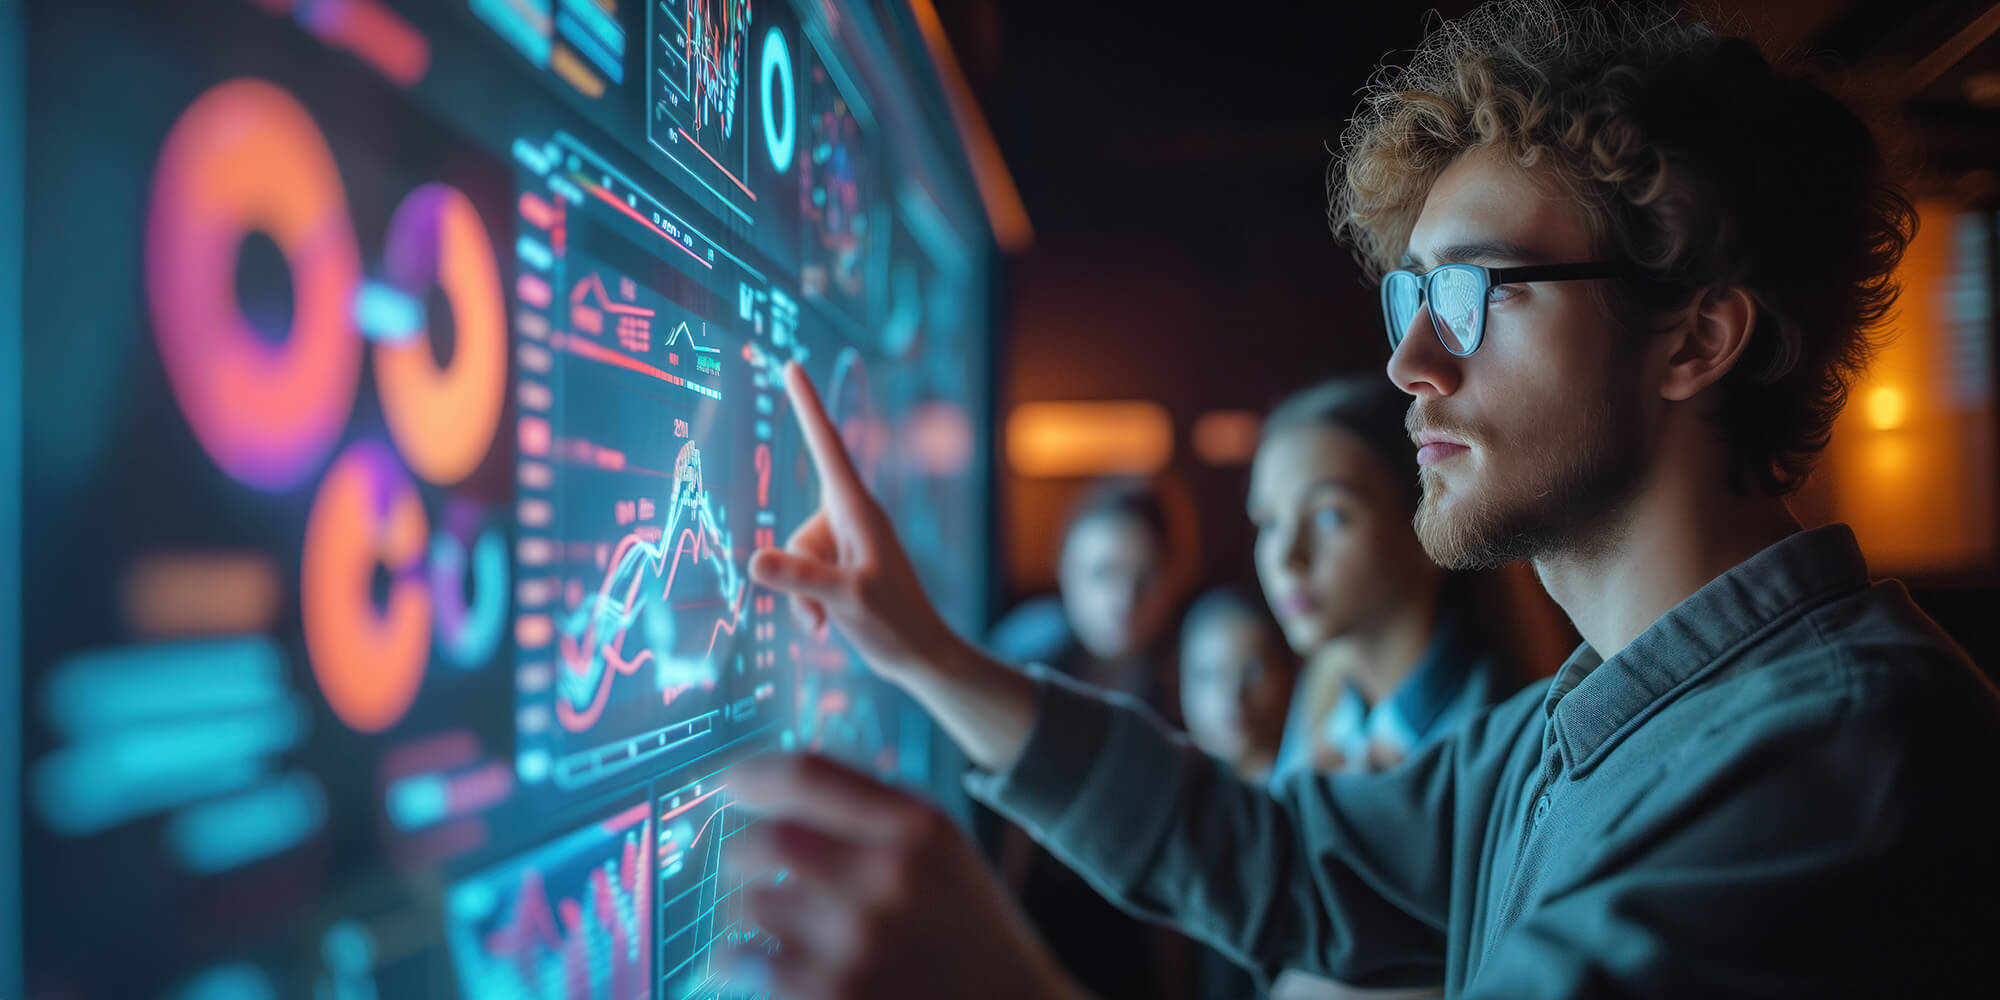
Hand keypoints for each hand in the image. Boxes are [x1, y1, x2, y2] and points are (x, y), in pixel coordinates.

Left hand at [719, 753, 1084, 999]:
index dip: (755, 776)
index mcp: (918, 828)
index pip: (808, 776)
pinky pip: (743, 960)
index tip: (732, 783)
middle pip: (764, 840)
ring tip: (776, 925)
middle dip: (744, 852)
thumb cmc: (968, 931)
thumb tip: (775, 789)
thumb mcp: (943, 851)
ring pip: (748, 904)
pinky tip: (771, 963)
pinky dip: (745, 959)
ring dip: (751, 912)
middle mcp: (887, 878)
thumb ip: (873, 813)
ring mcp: (856, 942)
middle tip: (747, 865)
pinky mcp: (827, 994)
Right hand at [749, 362, 967, 683]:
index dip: (806, 405)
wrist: (920, 655)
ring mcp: (846, 543)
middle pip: (797, 527)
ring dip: (802, 596)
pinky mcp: (842, 565)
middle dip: (795, 570)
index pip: (826, 446)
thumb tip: (754, 560)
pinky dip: (807, 604)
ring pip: (796, 556)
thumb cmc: (894, 622)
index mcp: (857, 510)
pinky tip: (826, 628)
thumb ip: (801, 578)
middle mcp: (851, 518)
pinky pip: (803, 574)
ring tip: (827, 622)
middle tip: (824, 610)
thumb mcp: (846, 599)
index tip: (792, 365)